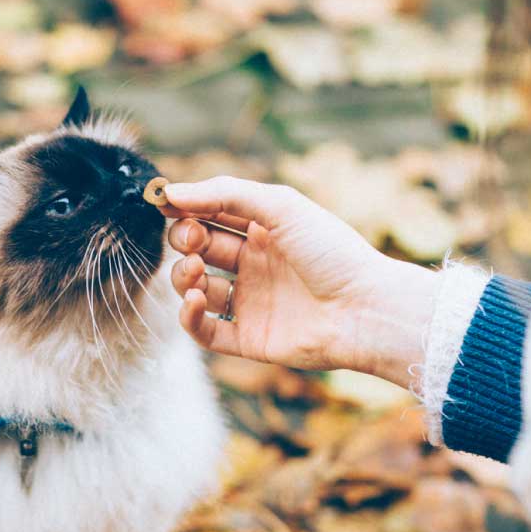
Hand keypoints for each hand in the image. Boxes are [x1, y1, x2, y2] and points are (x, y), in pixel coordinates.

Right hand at [160, 176, 437, 388]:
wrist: (365, 309)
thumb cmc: (332, 252)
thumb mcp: (280, 206)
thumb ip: (224, 193)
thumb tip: (171, 192)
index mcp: (264, 230)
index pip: (211, 214)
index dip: (186, 209)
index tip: (165, 204)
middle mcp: (255, 265)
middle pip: (199, 249)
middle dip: (184, 240)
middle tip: (192, 240)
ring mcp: (251, 302)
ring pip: (196, 288)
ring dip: (183, 276)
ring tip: (196, 272)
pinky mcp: (248, 338)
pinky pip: (205, 331)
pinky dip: (189, 316)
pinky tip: (196, 300)